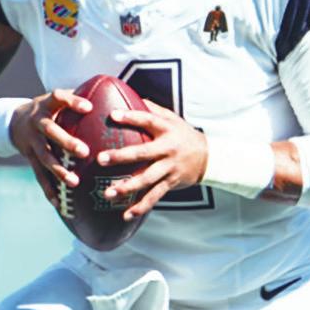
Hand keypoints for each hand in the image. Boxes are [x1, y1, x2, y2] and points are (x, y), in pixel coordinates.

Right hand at [9, 90, 91, 204]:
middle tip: (84, 152)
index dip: (72, 102)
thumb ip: (81, 96)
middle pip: (50, 130)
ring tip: (74, 182)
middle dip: (66, 142)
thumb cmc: (49, 109)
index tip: (89, 108)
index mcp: (47, 104)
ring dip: (58, 170)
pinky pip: (38, 174)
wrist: (13, 122)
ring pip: (44, 156)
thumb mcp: (58, 99)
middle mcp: (37, 121)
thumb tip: (115, 94)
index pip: (58, 98)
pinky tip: (58, 203)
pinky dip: (48, 189)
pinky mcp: (29, 157)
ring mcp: (32, 141)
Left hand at [96, 100, 207, 219]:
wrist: (208, 157)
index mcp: (166, 129)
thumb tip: (129, 95)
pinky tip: (126, 214)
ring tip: (108, 192)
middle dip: (122, 157)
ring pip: (147, 179)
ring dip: (127, 186)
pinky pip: (155, 196)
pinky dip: (141, 207)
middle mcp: (168, 149)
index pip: (147, 120)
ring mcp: (169, 168)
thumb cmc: (183, 134)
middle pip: (143, 153)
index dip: (131, 117)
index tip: (112, 115)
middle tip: (101, 159)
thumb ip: (152, 109)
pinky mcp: (171, 183)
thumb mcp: (172, 118)